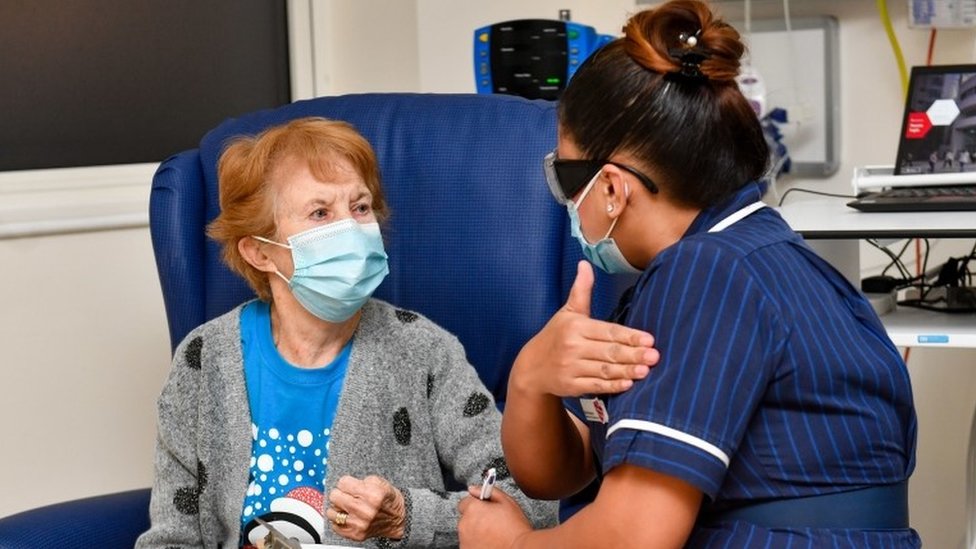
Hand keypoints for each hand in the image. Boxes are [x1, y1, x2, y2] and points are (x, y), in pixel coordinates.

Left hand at [326, 475, 405, 541]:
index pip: (342, 482)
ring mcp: (359, 524)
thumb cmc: (387, 499)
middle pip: (334, 496)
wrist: (397, 519)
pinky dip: (339, 520)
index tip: (349, 485)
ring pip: (331, 512)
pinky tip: (348, 516)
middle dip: (340, 493)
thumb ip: (360, 480)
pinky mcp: (355, 534)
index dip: (346, 482)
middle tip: (347, 495)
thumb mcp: (379, 482)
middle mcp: (365, 510)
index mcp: (372, 495)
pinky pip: (335, 526)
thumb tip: (343, 483)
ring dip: (337, 508)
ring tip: (346, 506)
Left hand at [458, 485, 531, 547]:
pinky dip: (476, 543)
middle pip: (466, 517)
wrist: (520, 548)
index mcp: (473, 509)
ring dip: (475, 531)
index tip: (485, 509)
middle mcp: (465, 524)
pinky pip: (469, 543)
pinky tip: (489, 543)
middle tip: (492, 523)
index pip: (465, 502)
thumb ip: (488, 491)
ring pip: (467, 531)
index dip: (477, 504)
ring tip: (492, 534)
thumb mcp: (507, 502)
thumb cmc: (516, 527)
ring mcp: (464, 539)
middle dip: (476, 518)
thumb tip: (474, 489)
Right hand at [512, 261, 657, 396]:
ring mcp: (571, 367)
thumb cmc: (555, 336)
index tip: (649, 339)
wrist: (531, 366)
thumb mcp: (567, 312)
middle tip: (655, 356)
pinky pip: (595, 385)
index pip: (608, 331)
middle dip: (633, 354)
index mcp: (575, 326)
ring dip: (626, 371)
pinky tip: (628, 384)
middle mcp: (572, 347)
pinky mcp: (571, 386)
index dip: (629, 336)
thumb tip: (585, 264)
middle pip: (608, 351)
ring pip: (604, 370)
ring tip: (646, 370)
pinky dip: (612, 386)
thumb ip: (581, 290)